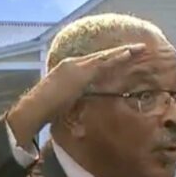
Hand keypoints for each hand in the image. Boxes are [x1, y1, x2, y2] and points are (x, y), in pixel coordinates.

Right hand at [6, 43, 148, 146]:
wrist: (36, 107)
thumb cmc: (47, 111)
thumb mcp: (64, 107)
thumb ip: (74, 110)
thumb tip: (81, 129)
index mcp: (70, 71)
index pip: (94, 62)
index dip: (108, 59)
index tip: (121, 56)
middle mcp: (74, 64)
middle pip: (101, 56)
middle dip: (119, 52)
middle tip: (137, 48)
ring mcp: (77, 66)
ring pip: (104, 56)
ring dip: (122, 52)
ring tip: (139, 48)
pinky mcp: (81, 71)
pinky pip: (103, 63)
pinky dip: (116, 57)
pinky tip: (128, 54)